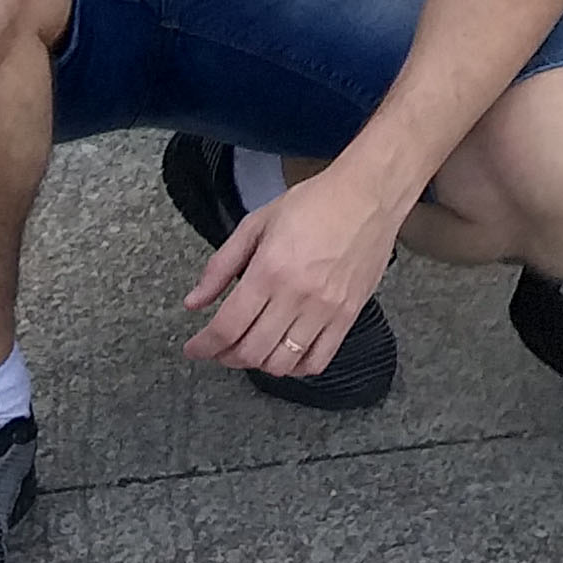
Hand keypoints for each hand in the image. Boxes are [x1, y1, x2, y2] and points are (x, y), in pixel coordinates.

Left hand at [180, 160, 401, 380]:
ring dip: (258, 364)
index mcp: (269, 270)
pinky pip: (318, 360)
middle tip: (218, 349)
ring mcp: (325, 309)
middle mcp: (297, 295)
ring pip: (282, 362)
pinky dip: (296, 367)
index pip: (227, 326)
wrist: (368, 195)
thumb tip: (194, 302)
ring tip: (250, 350)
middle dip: (226, 356)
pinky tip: (286, 354)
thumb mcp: (256, 223)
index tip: (194, 348)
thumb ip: (221, 265)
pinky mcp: (348, 315)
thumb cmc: (314, 203)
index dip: (204, 345)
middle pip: (251, 351)